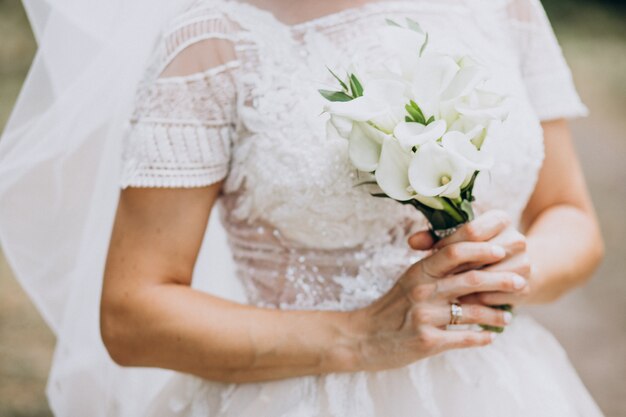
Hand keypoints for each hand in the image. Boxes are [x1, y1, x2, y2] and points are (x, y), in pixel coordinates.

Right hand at [349, 235, 519, 371]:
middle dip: (501, 278)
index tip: (501, 247)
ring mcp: (424, 316)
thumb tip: (463, 254)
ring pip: (472, 312)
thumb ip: (432, 267)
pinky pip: (463, 338)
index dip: (481, 246)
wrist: (362, 337)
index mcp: (419, 271)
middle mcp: (422, 290)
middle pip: (470, 278)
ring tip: (509, 316)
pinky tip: (490, 337)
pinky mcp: (426, 341)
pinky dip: (480, 338)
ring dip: (496, 314)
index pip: (453, 250)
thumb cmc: (389, 308)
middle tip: (522, 280)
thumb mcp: (407, 281)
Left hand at [408, 210, 531, 306]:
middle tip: (439, 276)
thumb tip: (412, 241)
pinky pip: (498, 294)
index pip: (472, 230)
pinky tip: (462, 302)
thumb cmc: (474, 252)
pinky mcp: (525, 286)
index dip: (450, 242)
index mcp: (499, 220)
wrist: (509, 271)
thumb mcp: (455, 241)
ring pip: (491, 276)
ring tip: (448, 290)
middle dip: (459, 267)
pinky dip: (478, 299)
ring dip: (468, 285)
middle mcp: (517, 238)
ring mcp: (524, 263)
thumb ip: (432, 239)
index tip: (434, 252)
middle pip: (483, 254)